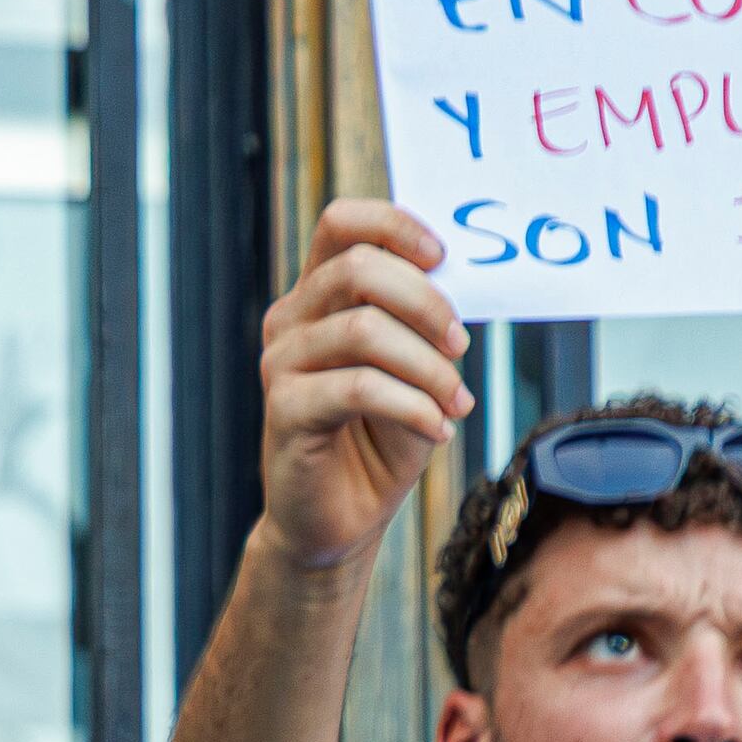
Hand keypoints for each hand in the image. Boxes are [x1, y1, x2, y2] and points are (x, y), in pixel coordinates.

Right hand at [255, 203, 472, 574]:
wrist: (340, 518)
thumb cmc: (380, 439)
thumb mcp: (413, 367)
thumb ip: (421, 322)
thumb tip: (457, 280)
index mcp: (319, 295)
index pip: (342, 223)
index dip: (394, 225)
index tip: (443, 257)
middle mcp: (291, 319)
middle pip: (358, 268)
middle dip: (425, 302)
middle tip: (460, 347)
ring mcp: (280, 363)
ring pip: (363, 330)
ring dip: (428, 367)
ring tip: (456, 403)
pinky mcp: (283, 410)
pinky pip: (359, 388)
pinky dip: (413, 406)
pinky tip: (438, 430)